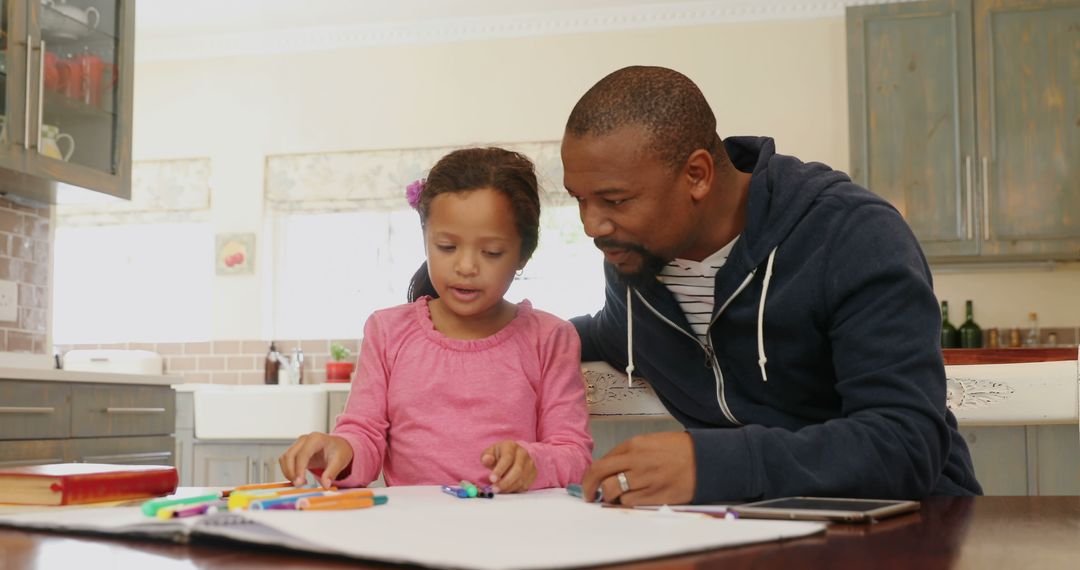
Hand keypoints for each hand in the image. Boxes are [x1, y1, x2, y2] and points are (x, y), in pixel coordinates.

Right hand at [278, 432, 353, 487]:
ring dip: (288, 472)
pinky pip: (285, 461)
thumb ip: (332, 472)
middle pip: (289, 456)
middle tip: (299, 485)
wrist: (339, 446)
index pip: (302, 454)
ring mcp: (298, 444)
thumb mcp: (340, 461)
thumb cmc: (339, 450)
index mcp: (316, 439)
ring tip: (300, 483)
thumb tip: (325, 485)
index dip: (299, 469)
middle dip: (291, 472)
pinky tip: (298, 479)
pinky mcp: (295, 451)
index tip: (299, 482)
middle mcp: (304, 440)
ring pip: (284, 458)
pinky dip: (288, 471)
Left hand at [480, 440, 536, 492]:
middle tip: (494, 489)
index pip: (507, 458)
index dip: (500, 470)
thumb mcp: (490, 453)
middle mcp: (523, 453)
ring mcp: (530, 464)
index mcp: (511, 446)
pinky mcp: (533, 473)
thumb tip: (487, 460)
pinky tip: (506, 489)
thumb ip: (487, 457)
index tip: (492, 479)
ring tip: (498, 490)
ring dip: (508, 487)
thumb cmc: (500, 455)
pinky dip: (514, 489)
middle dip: (504, 482)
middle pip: (517, 470)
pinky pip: (525, 485)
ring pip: (521, 479)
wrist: (515, 455)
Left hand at [580, 432, 695, 505]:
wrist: (705, 460)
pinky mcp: (653, 495)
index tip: (591, 480)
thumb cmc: (680, 451)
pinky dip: (624, 503)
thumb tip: (611, 467)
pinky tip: (629, 501)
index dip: (593, 473)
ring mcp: (643, 478)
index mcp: (634, 445)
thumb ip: (630, 453)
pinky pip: (628, 502)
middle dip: (588, 485)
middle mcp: (635, 460)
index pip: (602, 460)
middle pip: (598, 473)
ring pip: (610, 490)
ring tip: (612, 498)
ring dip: (607, 496)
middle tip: (588, 493)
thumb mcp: (651, 442)